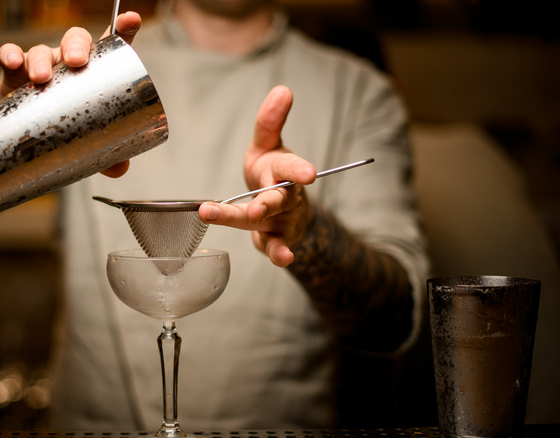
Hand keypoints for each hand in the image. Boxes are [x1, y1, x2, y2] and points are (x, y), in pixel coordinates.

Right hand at [0, 12, 142, 177]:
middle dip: (77, 47)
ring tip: (41, 78)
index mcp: (94, 73)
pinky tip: (11, 63)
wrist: (22, 137)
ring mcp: (41, 66)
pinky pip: (10, 57)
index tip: (131, 21)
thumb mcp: (86, 141)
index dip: (122, 30)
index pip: (111, 46)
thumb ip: (106, 155)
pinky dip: (10, 56)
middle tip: (78, 62)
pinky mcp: (13, 76)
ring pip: (42, 51)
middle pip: (76, 41)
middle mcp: (68, 64)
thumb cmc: (63, 128)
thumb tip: (120, 169)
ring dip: (41, 60)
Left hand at [198, 85, 316, 267]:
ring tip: (254, 225)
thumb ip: (269, 121)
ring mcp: (281, 219)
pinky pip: (275, 247)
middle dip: (269, 202)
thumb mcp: (266, 145)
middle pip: (276, 199)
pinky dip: (280, 254)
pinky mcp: (274, 238)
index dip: (298, 170)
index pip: (290, 167)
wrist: (281, 208)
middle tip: (259, 206)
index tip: (309, 174)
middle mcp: (286, 195)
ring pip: (269, 222)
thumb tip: (283, 89)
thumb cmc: (270, 172)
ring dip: (261, 224)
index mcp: (282, 170)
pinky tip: (283, 258)